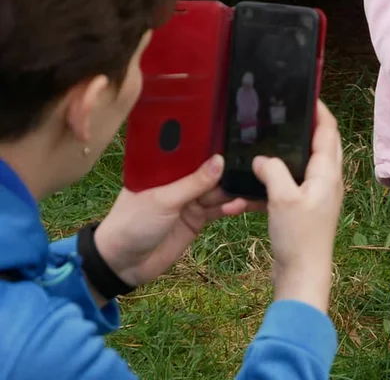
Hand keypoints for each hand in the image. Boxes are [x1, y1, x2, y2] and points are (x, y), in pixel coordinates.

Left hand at [94, 155, 259, 289]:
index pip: (193, 150)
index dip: (213, 143)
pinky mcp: (197, 219)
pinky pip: (218, 210)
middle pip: (210, 170)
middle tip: (256, 163)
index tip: (238, 134)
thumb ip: (194, 183)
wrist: (122, 265)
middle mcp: (180, 180)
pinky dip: (231, 207)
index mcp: (165, 167)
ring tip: (255, 184)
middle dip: (230, 168)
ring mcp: (190, 200)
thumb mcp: (164, 200)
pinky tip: (243, 203)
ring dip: (234, 189)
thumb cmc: (132, 223)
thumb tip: (221, 160)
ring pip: (218, 190)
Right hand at [252, 100, 342, 313]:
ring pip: (309, 163)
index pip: (328, 131)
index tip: (308, 95)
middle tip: (291, 112)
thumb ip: (273, 170)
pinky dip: (283, 176)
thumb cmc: (298, 236)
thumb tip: (261, 158)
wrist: (302, 275)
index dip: (320, 110)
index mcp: (327, 173)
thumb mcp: (282, 198)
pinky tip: (262, 178)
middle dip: (311, 126)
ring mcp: (319, 195)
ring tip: (277, 137)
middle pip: (324, 144)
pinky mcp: (307, 209)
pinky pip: (296, 183)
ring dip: (296, 150)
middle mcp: (328, 181)